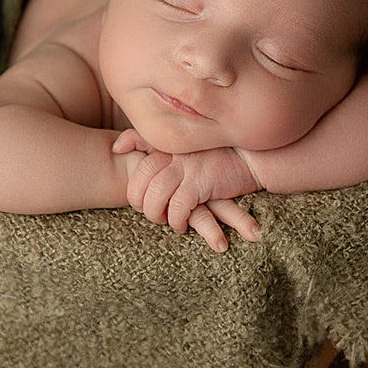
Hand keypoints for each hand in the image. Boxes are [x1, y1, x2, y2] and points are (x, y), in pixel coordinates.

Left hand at [112, 130, 261, 251]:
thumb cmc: (215, 154)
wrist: (252, 158)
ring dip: (157, 215)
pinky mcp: (200, 183)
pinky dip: (177, 221)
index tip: (142, 201)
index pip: (135, 165)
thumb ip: (147, 141)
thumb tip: (115, 147)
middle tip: (152, 214)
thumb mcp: (180, 146)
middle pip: (139, 182)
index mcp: (166, 144)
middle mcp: (172, 154)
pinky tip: (183, 225)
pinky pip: (178, 207)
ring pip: (155, 197)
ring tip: (166, 221)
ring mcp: (186, 168)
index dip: (134, 189)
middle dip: (140, 204)